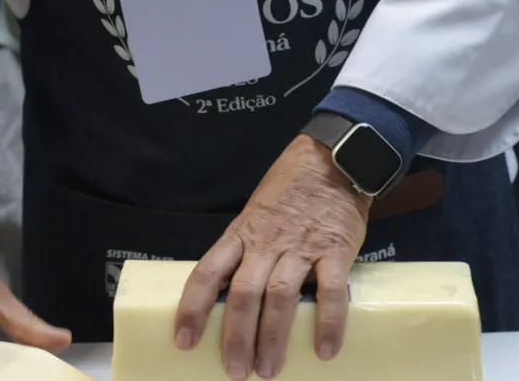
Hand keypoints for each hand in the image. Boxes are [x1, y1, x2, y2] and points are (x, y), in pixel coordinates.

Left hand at [174, 135, 369, 379]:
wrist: (333, 159)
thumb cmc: (290, 190)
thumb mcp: (255, 213)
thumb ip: (245, 249)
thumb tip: (228, 293)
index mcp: (241, 234)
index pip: (208, 273)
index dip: (192, 309)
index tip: (183, 341)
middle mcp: (266, 243)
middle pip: (243, 294)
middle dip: (236, 337)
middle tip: (235, 372)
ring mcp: (301, 247)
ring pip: (280, 297)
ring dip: (273, 338)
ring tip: (269, 370)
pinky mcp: (336, 250)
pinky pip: (331, 291)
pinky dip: (329, 323)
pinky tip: (326, 350)